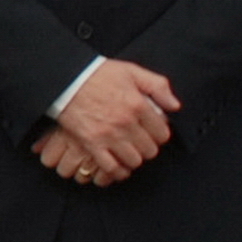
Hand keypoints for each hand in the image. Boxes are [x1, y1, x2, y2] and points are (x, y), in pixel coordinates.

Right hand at [49, 58, 178, 182]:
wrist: (66, 80)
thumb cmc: (98, 74)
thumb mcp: (133, 71)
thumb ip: (158, 86)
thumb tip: (175, 106)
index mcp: (139, 105)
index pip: (162, 133)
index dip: (160, 135)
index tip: (153, 133)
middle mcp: (126, 123)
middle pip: (150, 150)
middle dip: (148, 147)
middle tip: (141, 142)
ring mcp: (109, 135)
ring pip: (134, 160)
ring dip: (134, 158)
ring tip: (130, 152)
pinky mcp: (92, 144)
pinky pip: (111, 167)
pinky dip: (117, 170)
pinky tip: (118, 165)